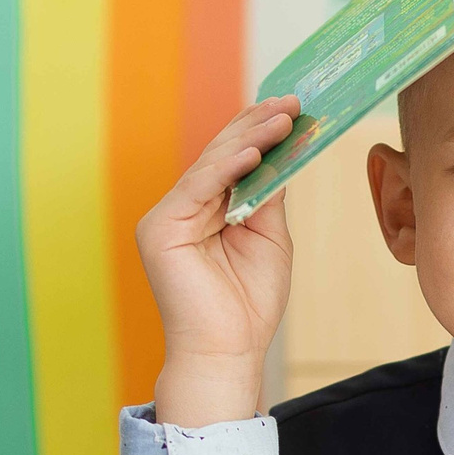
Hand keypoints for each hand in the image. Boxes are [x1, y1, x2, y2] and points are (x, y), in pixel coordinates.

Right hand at [135, 96, 300, 426]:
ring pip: (211, 164)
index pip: (233, 161)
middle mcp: (183, 209)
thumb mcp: (268, 238)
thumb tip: (279, 153)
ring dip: (249, 138)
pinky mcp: (160, 228)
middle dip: (258, 126)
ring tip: (283, 117)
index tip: (293, 109)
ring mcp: (168, 216)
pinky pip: (197, 187)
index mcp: (206, 211)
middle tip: (292, 102)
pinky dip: (227, 167)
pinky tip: (255, 150)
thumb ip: (267, 196)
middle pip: (221, 155)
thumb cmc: (248, 304)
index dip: (260, 132)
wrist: (227, 352)